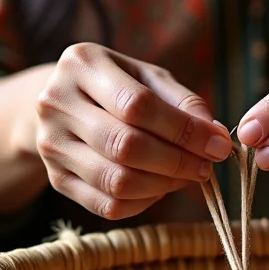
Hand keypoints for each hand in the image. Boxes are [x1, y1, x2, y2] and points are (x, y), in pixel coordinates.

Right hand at [36, 43, 231, 218]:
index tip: (218, 144)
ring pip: (115, 180)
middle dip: (177, 161)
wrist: (66, 102)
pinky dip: (144, 202)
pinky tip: (162, 187)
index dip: (183, 130)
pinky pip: (106, 205)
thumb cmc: (120, 85)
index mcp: (82, 64)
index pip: (137, 105)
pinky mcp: (55, 179)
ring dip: (164, 185)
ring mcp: (50, 144)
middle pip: (124, 145)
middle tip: (207, 166)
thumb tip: (216, 137)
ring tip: (189, 175)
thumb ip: (184, 101)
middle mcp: (56, 103)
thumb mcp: (150, 77)